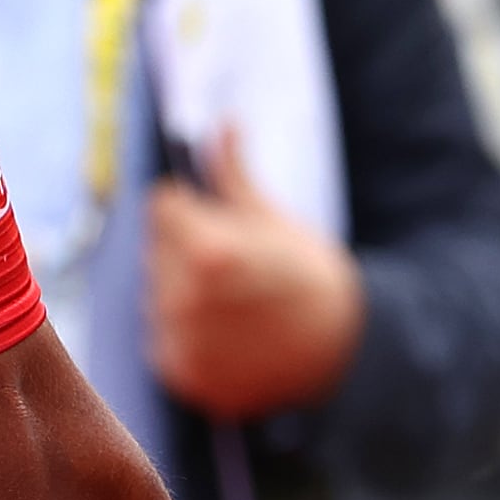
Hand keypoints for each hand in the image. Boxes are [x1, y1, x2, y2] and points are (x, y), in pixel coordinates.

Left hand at [147, 127, 365, 419]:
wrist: (342, 348)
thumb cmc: (309, 274)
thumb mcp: (273, 218)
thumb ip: (234, 172)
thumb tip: (224, 121)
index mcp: (207, 252)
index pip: (162, 205)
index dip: (190, 206)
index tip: (219, 221)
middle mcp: (186, 300)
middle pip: (156, 251)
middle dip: (184, 249)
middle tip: (234, 265)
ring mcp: (183, 344)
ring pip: (157, 296)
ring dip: (182, 292)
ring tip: (232, 302)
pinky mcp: (184, 377)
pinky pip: (163, 340)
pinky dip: (187, 335)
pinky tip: (226, 333)